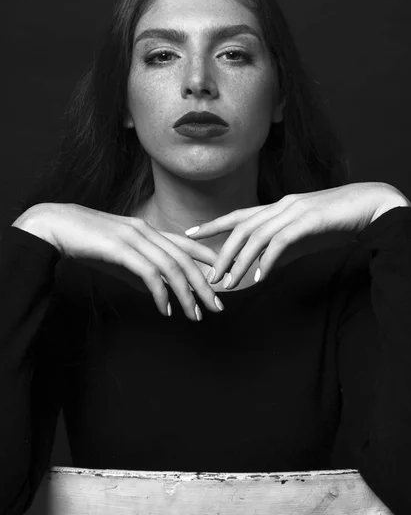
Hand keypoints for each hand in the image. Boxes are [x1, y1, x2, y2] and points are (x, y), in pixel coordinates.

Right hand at [12, 203, 223, 320]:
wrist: (56, 226)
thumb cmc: (87, 242)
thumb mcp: (119, 258)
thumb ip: (139, 273)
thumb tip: (157, 292)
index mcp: (148, 229)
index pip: (185, 243)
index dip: (207, 258)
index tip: (223, 277)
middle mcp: (146, 231)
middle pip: (185, 259)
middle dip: (204, 284)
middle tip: (217, 306)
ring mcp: (134, 238)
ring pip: (171, 267)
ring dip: (186, 294)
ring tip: (194, 315)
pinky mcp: (121, 249)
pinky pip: (149, 273)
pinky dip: (161, 293)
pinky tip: (165, 310)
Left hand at [184, 182, 410, 288]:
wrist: (368, 205)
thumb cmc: (336, 220)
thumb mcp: (303, 234)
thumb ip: (282, 246)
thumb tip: (262, 265)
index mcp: (277, 207)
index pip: (238, 215)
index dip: (212, 224)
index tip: (190, 234)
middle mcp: (280, 206)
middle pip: (241, 228)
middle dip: (222, 252)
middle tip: (209, 275)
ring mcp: (293, 211)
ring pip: (256, 236)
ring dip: (239, 261)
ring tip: (228, 283)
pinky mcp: (308, 221)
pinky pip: (279, 243)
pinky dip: (266, 261)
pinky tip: (258, 278)